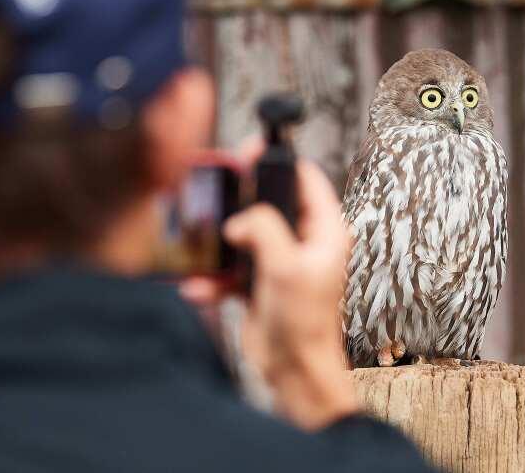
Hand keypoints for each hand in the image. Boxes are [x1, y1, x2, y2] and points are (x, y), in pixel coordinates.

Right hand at [222, 161, 356, 429]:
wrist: (293, 371)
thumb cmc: (306, 325)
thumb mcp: (287, 268)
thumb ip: (264, 230)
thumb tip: (240, 220)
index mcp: (324, 231)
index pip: (306, 178)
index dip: (279, 161)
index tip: (251, 153)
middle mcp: (302, 241)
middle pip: (268, 201)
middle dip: (240, 200)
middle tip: (218, 191)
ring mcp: (278, 260)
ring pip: (243, 232)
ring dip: (220, 243)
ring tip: (203, 246)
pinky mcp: (256, 281)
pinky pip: (229, 266)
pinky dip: (213, 276)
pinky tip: (201, 287)